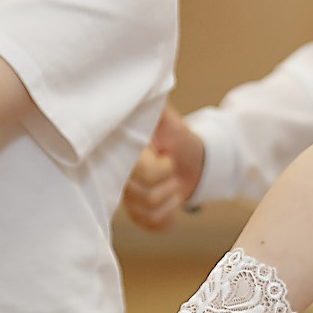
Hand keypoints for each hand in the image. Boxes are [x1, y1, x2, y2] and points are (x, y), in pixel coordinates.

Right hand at [120, 106, 205, 231]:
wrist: (195, 159)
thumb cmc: (176, 136)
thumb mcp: (164, 117)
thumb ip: (150, 106)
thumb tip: (138, 88)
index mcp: (121, 155)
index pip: (138, 172)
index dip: (156, 168)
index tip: (164, 156)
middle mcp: (118, 179)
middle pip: (142, 194)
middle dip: (166, 180)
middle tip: (171, 165)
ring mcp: (128, 199)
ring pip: (148, 211)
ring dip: (171, 196)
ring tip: (173, 179)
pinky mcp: (139, 216)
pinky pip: (152, 224)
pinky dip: (169, 214)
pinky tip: (172, 199)